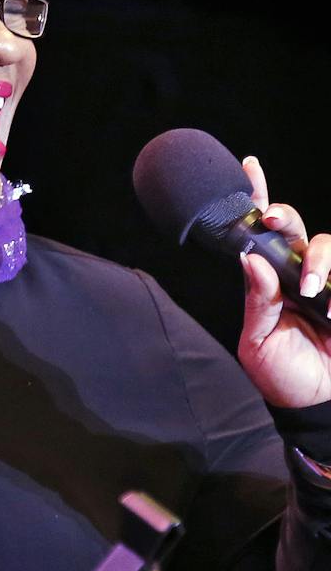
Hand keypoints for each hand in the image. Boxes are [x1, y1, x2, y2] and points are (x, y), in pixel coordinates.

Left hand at [236, 155, 330, 407]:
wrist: (317, 405)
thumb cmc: (282, 374)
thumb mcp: (258, 341)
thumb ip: (257, 301)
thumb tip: (249, 260)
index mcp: (269, 280)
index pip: (260, 235)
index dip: (257, 198)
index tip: (248, 165)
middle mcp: (297, 274)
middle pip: (295, 228)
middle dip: (284, 218)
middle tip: (273, 223)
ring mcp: (328, 283)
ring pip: (327, 245)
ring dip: (318, 262)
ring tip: (311, 292)